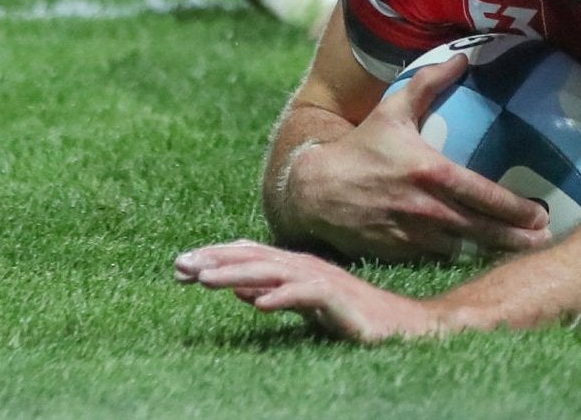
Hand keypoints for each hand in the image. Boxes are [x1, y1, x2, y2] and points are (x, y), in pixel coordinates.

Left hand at [175, 240, 451, 342]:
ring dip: (237, 273)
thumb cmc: (353, 316)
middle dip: (215, 260)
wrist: (402, 325)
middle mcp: (307, 267)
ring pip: (273, 272)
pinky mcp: (339, 300)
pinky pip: (307, 296)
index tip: (179, 265)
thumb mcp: (305, 306)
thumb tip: (239, 288)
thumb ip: (275, 294)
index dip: (215, 257)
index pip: (250, 255)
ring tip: (204, 280)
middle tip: (178, 265)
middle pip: (255, 258)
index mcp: (297, 267)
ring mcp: (323, 281)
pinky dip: (282, 297)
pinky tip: (258, 304)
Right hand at [278, 57, 551, 262]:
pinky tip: (484, 260)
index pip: (482, 195)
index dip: (515, 208)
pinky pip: (437, 258)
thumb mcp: (393, 109)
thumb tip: (463, 56)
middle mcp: (424, 208)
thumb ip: (430, 82)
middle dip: (516, 237)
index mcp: (430, 173)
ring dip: (494, 251)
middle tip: (547, 240)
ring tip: (526, 252)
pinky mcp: (397, 253)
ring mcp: (411, 236)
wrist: (313, 189)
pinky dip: (461, 260)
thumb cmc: (360, 146)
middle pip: (480, 229)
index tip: (542, 214)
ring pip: (462, 249)